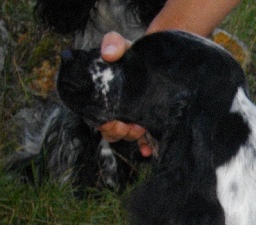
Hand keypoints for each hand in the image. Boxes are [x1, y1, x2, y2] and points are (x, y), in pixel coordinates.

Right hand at [96, 32, 153, 156]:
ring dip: (132, 137)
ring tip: (141, 129)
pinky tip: (148, 150)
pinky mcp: (150, 122)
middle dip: (118, 132)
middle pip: (112, 131)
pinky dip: (145, 147)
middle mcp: (119, 110)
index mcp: (108, 97)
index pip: (98, 116)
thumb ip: (113, 43)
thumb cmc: (136, 54)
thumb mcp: (123, 45)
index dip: (103, 123)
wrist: (158, 60)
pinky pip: (146, 141)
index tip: (112, 121)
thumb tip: (108, 53)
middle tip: (130, 126)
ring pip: (128, 137)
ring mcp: (135, 117)